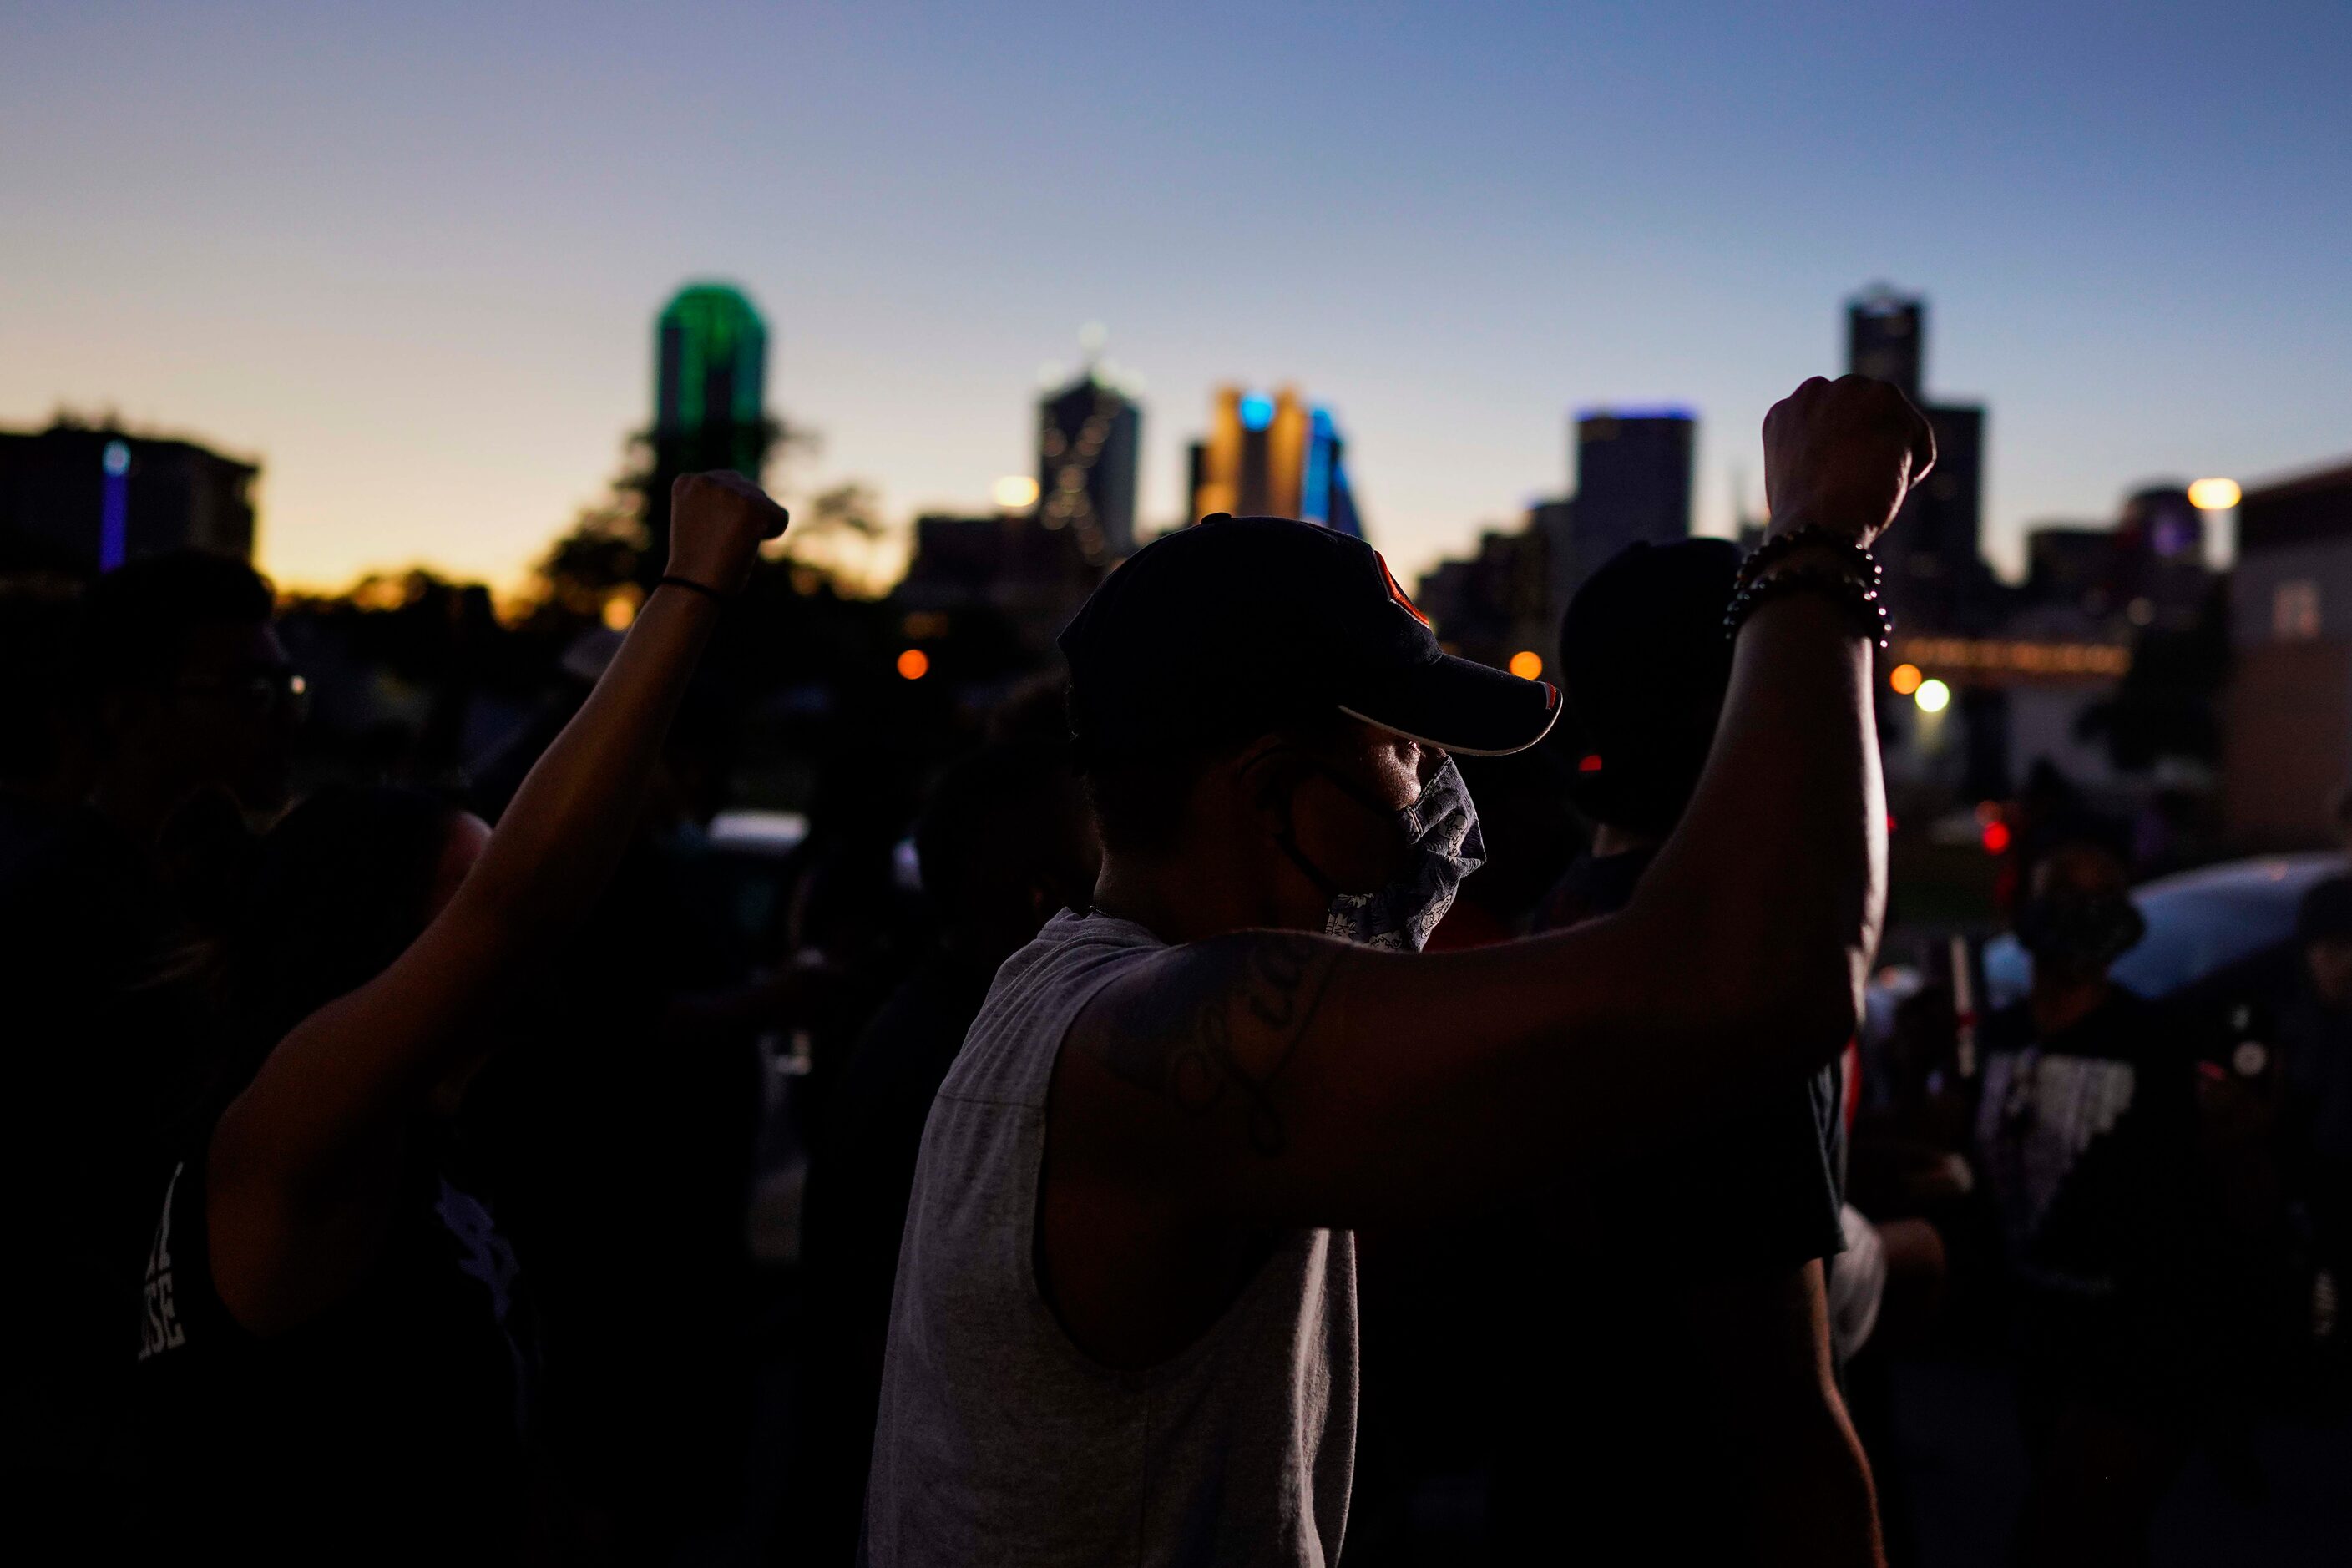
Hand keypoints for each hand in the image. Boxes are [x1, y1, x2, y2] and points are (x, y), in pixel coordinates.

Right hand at [667, 471, 789, 594]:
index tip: (708, 534)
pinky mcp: (752, 507)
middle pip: (748, 489)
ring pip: (764, 503)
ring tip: (731, 544)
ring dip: (755, 526)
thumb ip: (718, 501)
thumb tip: (756, 496)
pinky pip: (780, 517)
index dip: (726, 514)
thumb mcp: (699, 520)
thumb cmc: (697, 562)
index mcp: (688, 482)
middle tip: (721, 542)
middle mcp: (707, 480)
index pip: (728, 484)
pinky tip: (747, 546)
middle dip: (743, 516)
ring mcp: (730, 491)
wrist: (693, 587)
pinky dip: (772, 534)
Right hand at [1762, 375, 1935, 547]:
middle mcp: (1812, 392)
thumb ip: (1813, 458)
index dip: (1842, 455)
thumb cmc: (1806, 523)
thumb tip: (1840, 465)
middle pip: (1860, 414)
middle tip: (1865, 482)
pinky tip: (1889, 484)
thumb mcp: (1797, 484)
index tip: (1844, 483)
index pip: (1829, 424)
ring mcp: (1848, 390)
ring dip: (1892, 454)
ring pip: (1891, 421)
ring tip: (1873, 487)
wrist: (1817, 524)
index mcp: (1784, 414)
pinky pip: (1917, 434)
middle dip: (1869, 443)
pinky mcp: (1885, 397)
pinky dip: (1914, 465)